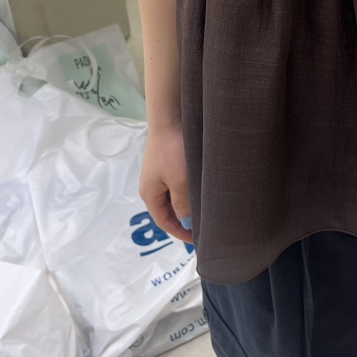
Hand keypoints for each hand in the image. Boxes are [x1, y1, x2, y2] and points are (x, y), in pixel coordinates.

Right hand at [140, 122, 193, 242]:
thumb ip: (182, 204)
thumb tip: (186, 222)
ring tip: (206, 210)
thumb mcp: (179, 181)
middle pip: (168, 210)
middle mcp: (152, 185)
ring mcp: (160, 172)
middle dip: (184, 219)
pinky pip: (178, 182)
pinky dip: (188, 190)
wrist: (170, 118)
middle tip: (205, 226)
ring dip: (188, 204)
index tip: (198, 239)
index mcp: (150, 194)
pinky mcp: (168, 160)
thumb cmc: (173, 152)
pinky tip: (201, 189)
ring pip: (175, 195)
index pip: (164, 222)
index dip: (180, 233)